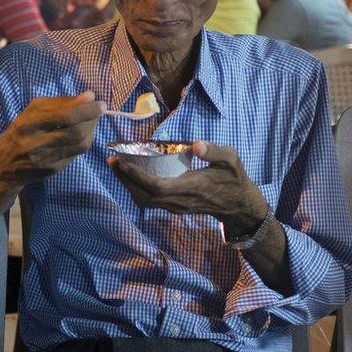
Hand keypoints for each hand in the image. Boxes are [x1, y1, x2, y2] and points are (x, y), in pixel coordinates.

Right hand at [0, 92, 102, 195]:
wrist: (5, 162)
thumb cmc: (22, 130)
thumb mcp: (34, 111)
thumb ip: (61, 103)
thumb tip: (89, 96)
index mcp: (29, 123)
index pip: (65, 116)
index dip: (87, 110)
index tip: (100, 103)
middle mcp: (36, 143)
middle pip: (75, 132)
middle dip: (92, 120)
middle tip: (99, 111)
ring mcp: (45, 159)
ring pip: (79, 145)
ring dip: (91, 131)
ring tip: (92, 121)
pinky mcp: (52, 170)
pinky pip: (75, 154)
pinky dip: (84, 142)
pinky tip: (82, 135)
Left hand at [108, 140, 268, 234]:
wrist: (239, 205)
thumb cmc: (234, 179)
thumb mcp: (231, 160)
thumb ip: (214, 151)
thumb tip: (196, 144)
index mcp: (190, 188)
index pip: (157, 186)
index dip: (137, 176)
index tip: (122, 162)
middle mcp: (179, 201)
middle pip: (144, 196)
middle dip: (125, 179)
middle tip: (111, 161)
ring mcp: (176, 207)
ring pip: (145, 201)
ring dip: (128, 185)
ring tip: (117, 167)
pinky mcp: (174, 208)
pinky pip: (150, 202)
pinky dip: (137, 190)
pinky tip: (132, 176)